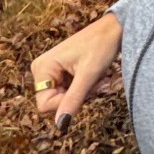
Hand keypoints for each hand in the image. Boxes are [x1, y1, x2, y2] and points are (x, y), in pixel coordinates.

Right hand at [30, 12, 122, 129]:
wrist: (112, 28)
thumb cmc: (101, 46)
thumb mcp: (88, 75)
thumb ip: (73, 99)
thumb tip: (60, 125)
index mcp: (42, 68)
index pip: (45, 105)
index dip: (64, 103)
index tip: (83, 88)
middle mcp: (41, 69)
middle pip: (54, 102)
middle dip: (75, 97)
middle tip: (92, 82)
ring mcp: (50, 70)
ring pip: (62, 98)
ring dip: (81, 93)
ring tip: (93, 78)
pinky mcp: (59, 71)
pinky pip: (67, 91)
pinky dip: (82, 88)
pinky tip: (91, 76)